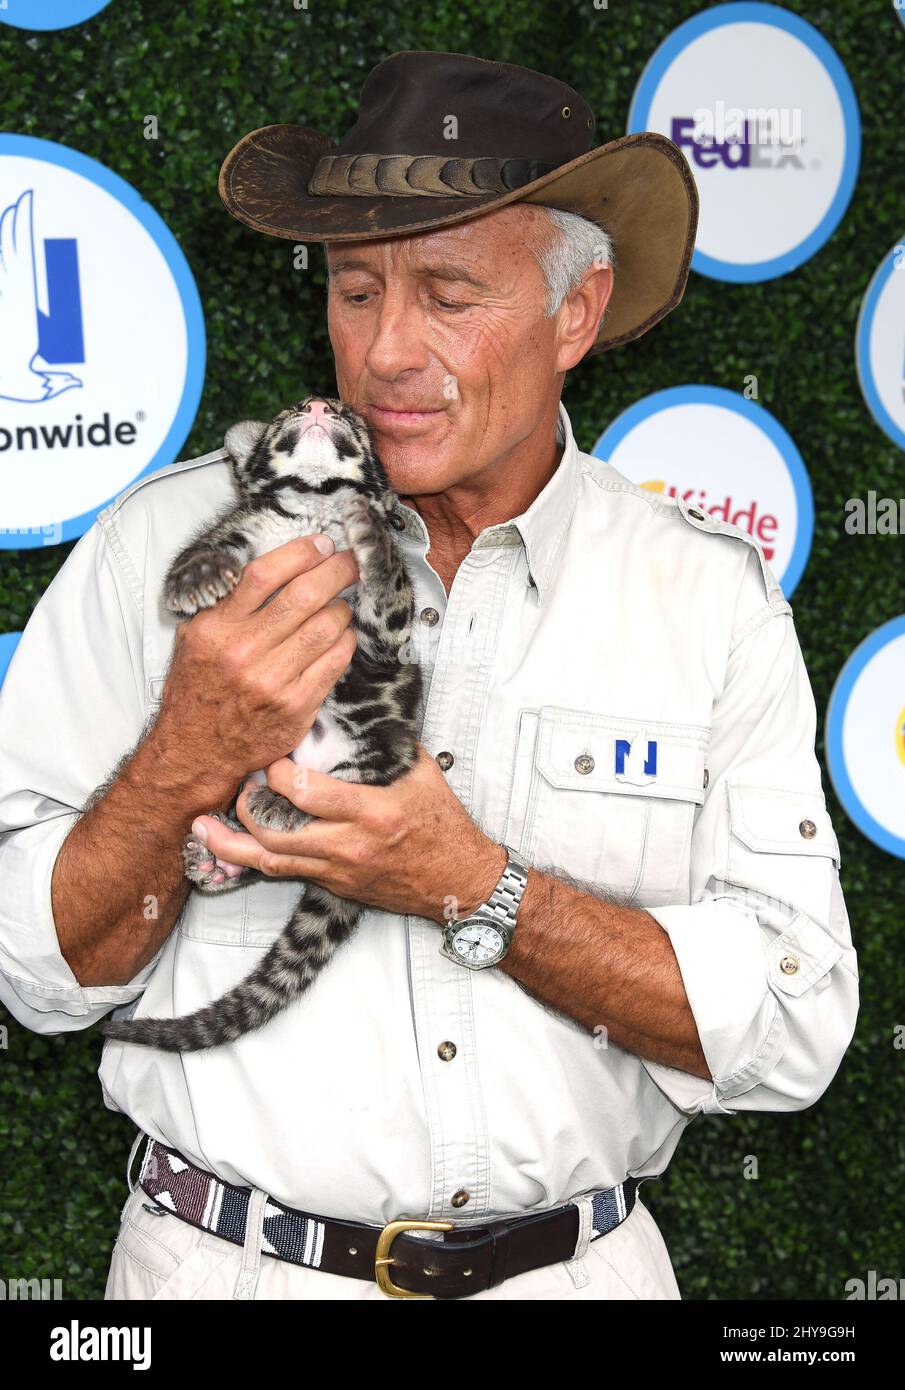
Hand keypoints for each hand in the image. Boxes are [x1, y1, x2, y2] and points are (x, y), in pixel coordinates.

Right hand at [151, 535, 359, 801]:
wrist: (196, 750)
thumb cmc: (199, 689)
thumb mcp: (194, 639)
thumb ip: (226, 604)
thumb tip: (275, 566)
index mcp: (216, 628)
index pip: (264, 575)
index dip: (301, 553)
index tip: (321, 544)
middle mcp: (243, 652)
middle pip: (304, 596)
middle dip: (337, 572)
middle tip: (350, 563)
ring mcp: (272, 681)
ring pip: (326, 628)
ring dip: (343, 609)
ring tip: (343, 604)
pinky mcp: (296, 706)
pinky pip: (335, 662)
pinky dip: (345, 642)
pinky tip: (342, 636)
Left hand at [190, 744, 507, 922]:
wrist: (458, 880)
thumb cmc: (442, 826)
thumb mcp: (420, 774)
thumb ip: (384, 745)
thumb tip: (353, 709)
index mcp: (371, 812)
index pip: (307, 794)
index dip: (278, 774)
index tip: (271, 756)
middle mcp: (348, 846)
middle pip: (276, 831)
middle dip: (247, 805)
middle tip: (238, 781)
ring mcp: (337, 870)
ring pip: (269, 860)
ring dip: (231, 842)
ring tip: (202, 824)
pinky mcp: (332, 885)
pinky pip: (284, 872)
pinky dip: (253, 859)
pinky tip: (230, 847)